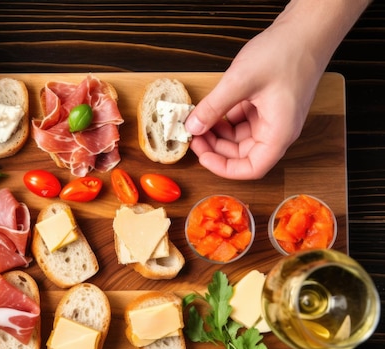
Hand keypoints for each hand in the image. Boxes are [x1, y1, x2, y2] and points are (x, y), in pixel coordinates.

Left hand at [184, 0, 368, 179]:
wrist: (307, 28)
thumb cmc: (286, 52)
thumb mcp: (240, 81)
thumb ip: (213, 107)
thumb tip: (193, 127)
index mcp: (279, 132)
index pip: (252, 168)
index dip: (224, 168)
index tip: (202, 157)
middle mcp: (278, 130)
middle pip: (243, 154)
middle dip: (215, 148)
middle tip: (193, 135)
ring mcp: (273, 118)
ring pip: (240, 138)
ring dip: (218, 134)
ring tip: (199, 121)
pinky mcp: (267, 106)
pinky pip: (243, 122)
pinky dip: (226, 119)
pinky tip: (212, 109)